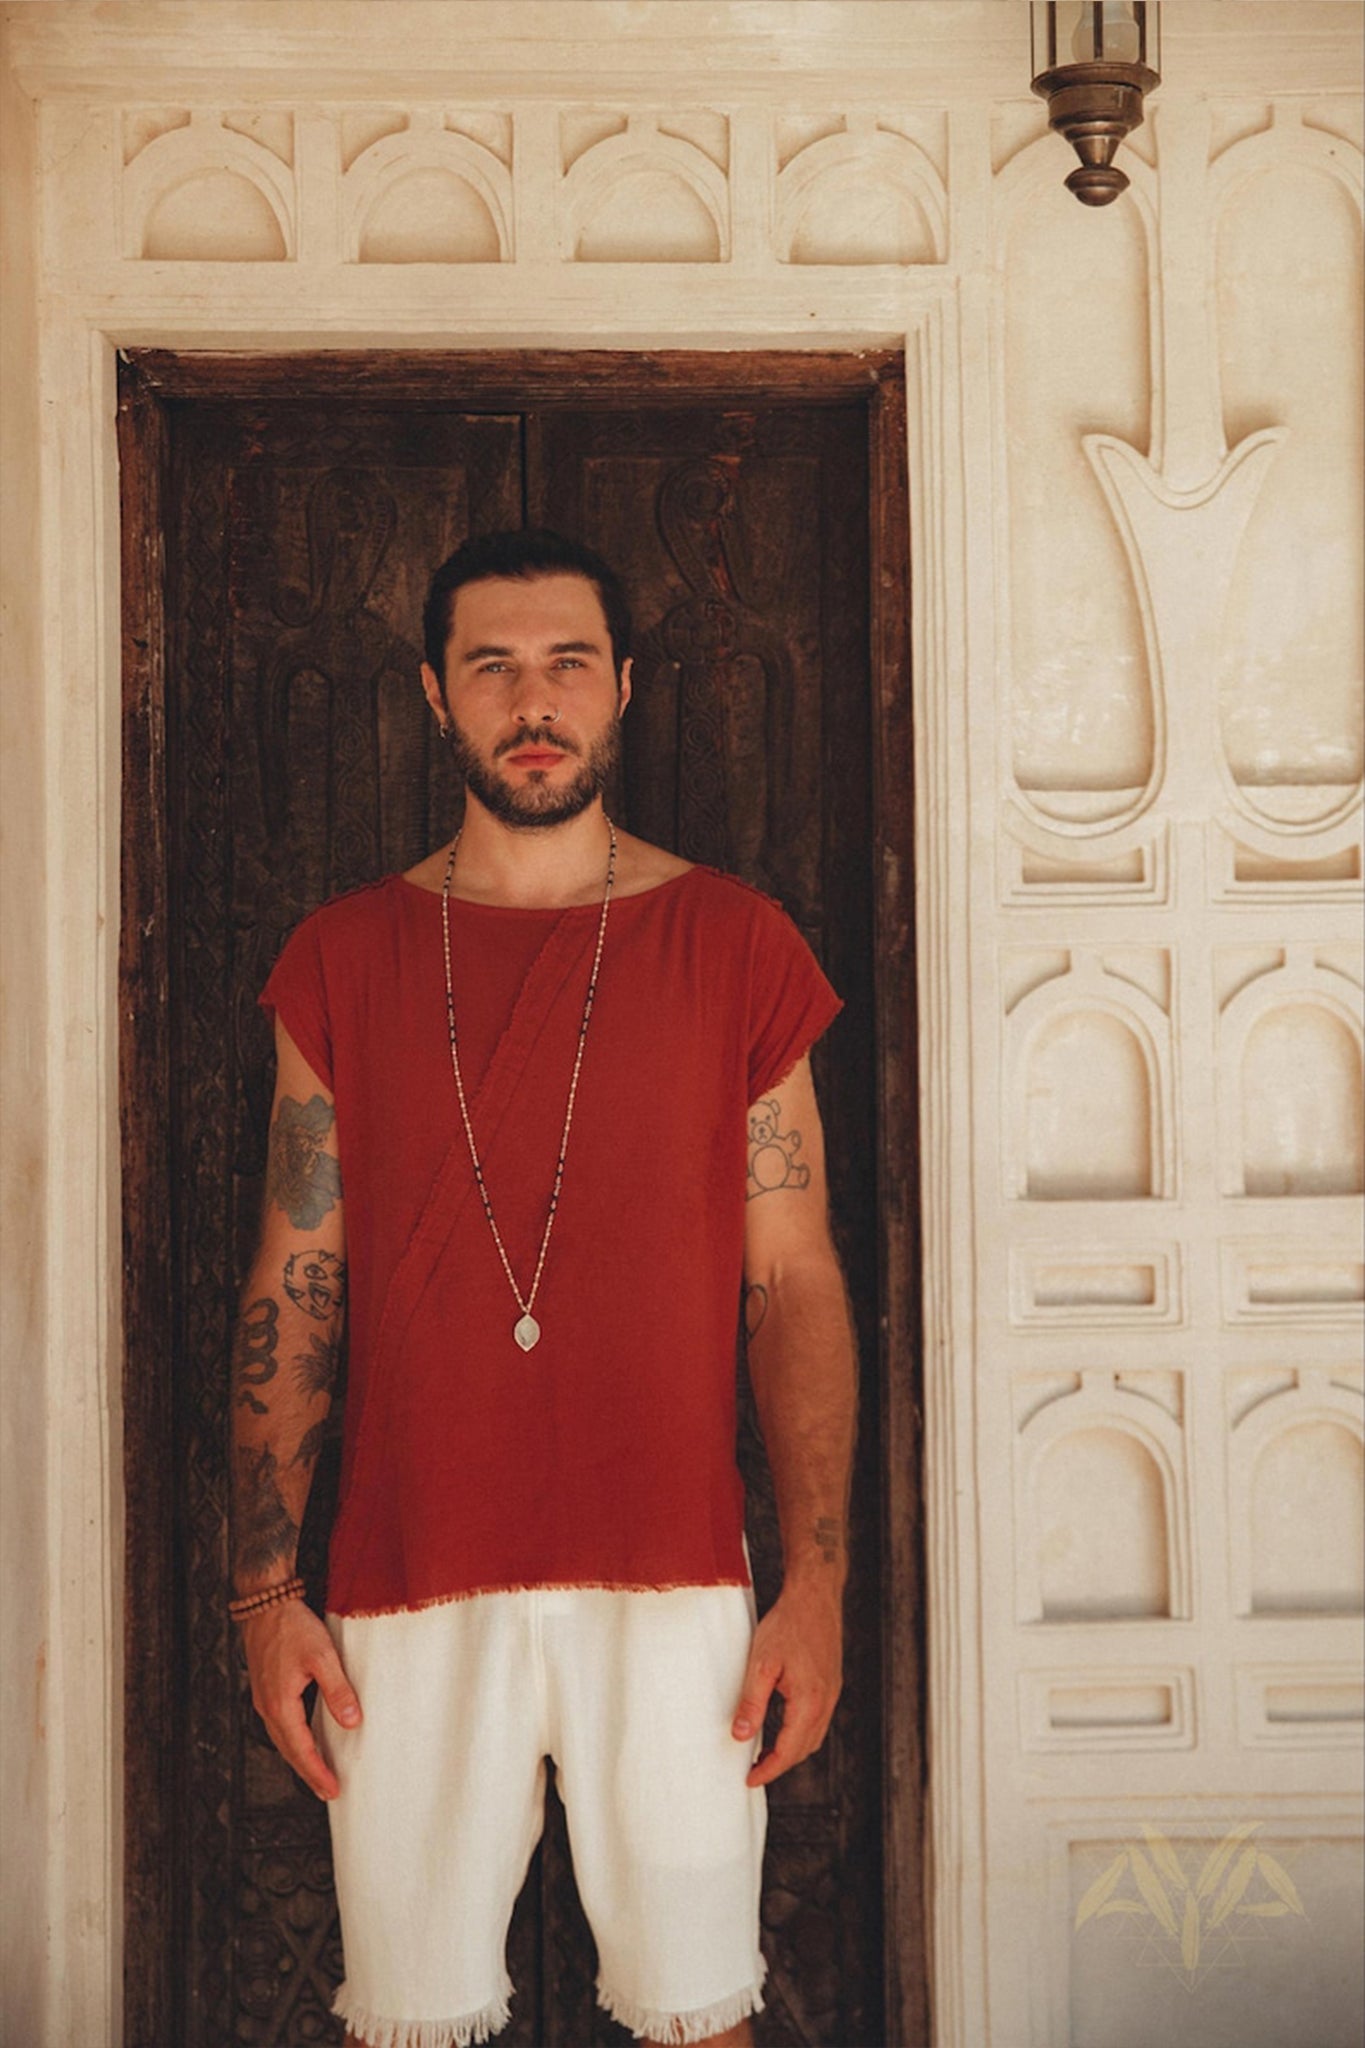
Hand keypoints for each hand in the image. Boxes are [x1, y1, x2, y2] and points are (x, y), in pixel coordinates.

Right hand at [240, 1598, 360, 1799]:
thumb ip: (337, 1690)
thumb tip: (351, 1722)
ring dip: (299, 1758)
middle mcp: (268, 1707)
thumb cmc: (292, 1627)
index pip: (301, 1749)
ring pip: (282, 1739)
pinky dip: (292, 1740)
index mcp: (280, 1704)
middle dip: (308, 1773)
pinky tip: (303, 1738)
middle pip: (288, 1751)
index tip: (332, 1790)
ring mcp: (264, 1699)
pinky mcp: (266, 1689)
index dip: (317, 1772)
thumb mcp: (322, 1656)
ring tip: (317, 1772)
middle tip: (326, 1791)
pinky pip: (279, 1725)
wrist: (266, 1605)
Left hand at [731, 1580, 842, 1787]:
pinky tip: (785, 1725)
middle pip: (804, 1749)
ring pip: (814, 1736)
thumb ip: (752, 1703)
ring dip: (792, 1750)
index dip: (768, 1770)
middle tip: (755, 1770)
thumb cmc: (788, 1624)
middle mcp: (825, 1701)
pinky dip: (801, 1732)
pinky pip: (818, 1719)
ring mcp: (832, 1692)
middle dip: (780, 1765)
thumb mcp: (761, 1664)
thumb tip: (741, 1736)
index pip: (788, 1751)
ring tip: (766, 1753)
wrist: (815, 1595)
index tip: (750, 1779)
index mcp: (809, 1701)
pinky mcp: (831, 1682)